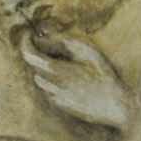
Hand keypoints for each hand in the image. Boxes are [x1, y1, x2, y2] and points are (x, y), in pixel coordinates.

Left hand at [16, 23, 131, 129]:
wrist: (115, 106)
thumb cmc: (104, 76)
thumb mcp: (89, 52)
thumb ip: (65, 41)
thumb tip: (46, 35)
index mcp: (58, 71)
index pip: (29, 55)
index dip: (25, 43)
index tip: (29, 34)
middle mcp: (52, 86)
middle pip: (34, 66)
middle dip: (38, 54)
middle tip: (51, 45)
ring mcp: (55, 97)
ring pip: (39, 78)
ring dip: (45, 68)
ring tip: (65, 62)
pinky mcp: (59, 105)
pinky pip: (48, 89)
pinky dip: (52, 80)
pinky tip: (71, 78)